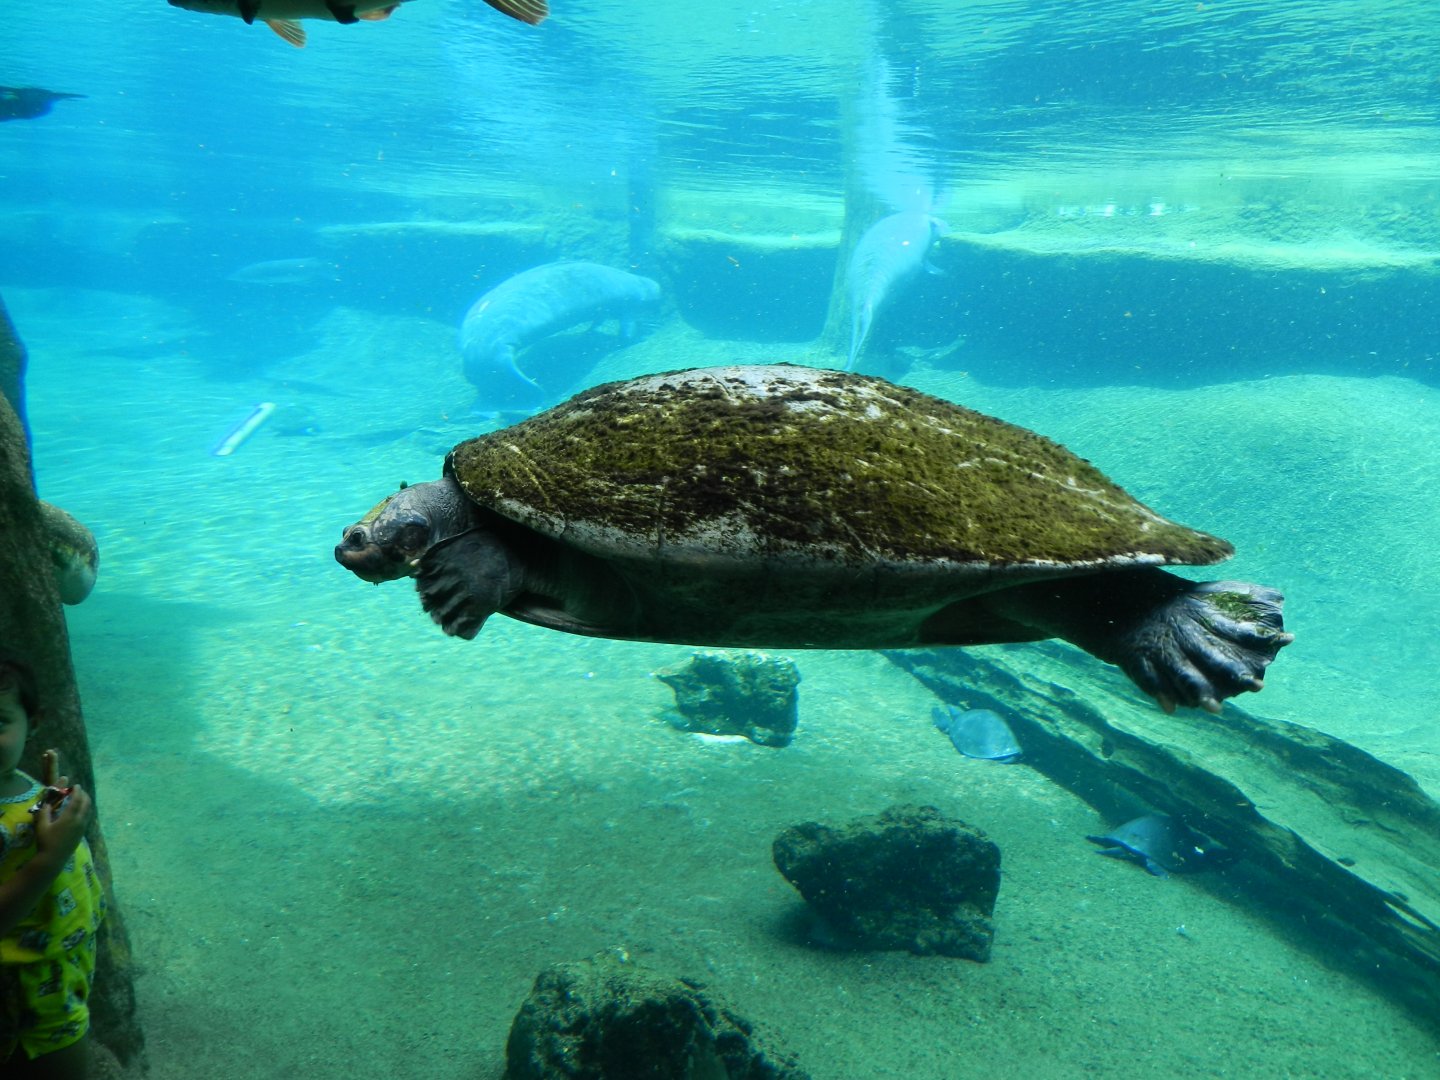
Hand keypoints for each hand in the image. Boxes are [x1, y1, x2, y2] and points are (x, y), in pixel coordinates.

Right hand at [33, 749, 90, 863]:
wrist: (53, 859)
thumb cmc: (46, 842)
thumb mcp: (41, 826)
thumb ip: (44, 813)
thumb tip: (46, 803)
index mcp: (70, 818)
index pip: (77, 801)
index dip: (77, 792)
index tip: (76, 786)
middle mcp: (79, 821)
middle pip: (86, 804)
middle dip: (84, 795)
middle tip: (79, 790)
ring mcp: (82, 828)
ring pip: (88, 811)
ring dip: (86, 802)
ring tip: (81, 798)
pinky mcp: (82, 833)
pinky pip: (87, 817)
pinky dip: (86, 810)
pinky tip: (81, 811)